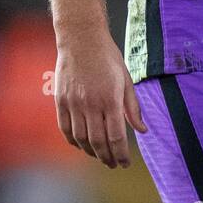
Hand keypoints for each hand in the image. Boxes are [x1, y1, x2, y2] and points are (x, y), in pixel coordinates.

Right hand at [54, 30, 146, 167]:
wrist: (81, 38)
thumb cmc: (107, 57)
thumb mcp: (126, 80)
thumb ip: (133, 107)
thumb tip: (142, 130)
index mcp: (110, 99)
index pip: (116, 137)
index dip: (121, 154)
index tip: (125, 163)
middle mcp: (91, 104)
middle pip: (98, 142)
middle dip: (107, 157)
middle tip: (113, 164)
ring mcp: (73, 103)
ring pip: (81, 138)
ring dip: (91, 152)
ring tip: (100, 156)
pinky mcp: (60, 100)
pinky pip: (65, 128)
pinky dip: (73, 141)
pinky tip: (81, 145)